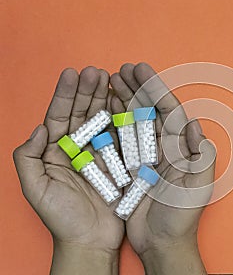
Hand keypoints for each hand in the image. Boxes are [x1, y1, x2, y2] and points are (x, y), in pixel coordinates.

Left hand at [13, 67, 123, 274]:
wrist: (89, 240)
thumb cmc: (61, 218)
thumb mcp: (36, 189)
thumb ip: (29, 157)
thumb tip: (40, 127)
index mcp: (54, 152)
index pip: (58, 116)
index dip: (64, 94)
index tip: (72, 73)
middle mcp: (76, 149)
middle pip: (80, 113)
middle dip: (87, 91)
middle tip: (96, 71)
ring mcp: (98, 154)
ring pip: (101, 121)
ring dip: (104, 99)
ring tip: (110, 79)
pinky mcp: (117, 162)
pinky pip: (119, 137)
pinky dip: (121, 119)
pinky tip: (123, 102)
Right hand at [110, 63, 215, 274]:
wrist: (161, 242)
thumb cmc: (182, 217)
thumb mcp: (198, 188)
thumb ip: (201, 157)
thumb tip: (195, 125)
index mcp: (181, 148)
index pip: (169, 112)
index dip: (157, 89)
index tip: (142, 70)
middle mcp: (164, 148)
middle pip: (150, 111)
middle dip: (138, 88)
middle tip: (122, 69)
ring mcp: (146, 156)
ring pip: (134, 121)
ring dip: (123, 100)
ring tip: (110, 81)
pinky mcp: (130, 167)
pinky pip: (120, 140)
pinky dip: (112, 123)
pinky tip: (102, 108)